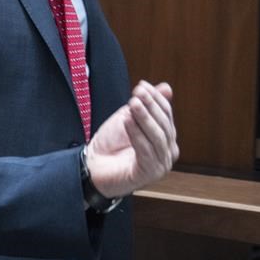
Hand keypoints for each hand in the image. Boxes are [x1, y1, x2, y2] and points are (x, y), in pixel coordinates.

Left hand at [84, 80, 177, 198]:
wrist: (92, 166)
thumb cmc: (111, 144)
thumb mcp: (128, 117)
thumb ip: (146, 104)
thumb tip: (166, 87)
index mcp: (166, 138)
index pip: (166, 115)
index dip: (156, 99)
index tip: (142, 85)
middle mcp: (168, 152)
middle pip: (164, 126)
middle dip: (150, 106)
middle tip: (138, 93)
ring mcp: (160, 165)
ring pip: (157, 138)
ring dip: (144, 118)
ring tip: (133, 104)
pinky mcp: (149, 174)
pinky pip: (146, 152)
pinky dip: (137, 135)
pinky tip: (128, 121)